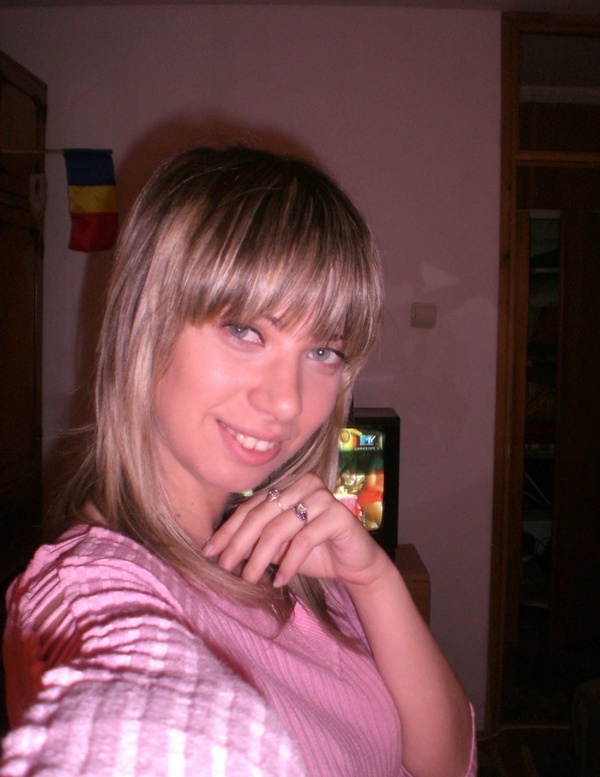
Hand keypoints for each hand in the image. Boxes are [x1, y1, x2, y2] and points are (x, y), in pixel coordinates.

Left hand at [202, 473, 388, 588]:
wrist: (355, 563)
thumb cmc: (314, 552)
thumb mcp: (279, 545)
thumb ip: (255, 539)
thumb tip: (217, 549)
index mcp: (288, 485)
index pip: (251, 507)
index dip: (228, 530)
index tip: (210, 552)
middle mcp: (304, 484)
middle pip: (261, 515)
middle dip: (239, 544)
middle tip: (225, 568)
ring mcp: (322, 497)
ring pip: (278, 529)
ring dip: (259, 558)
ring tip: (249, 579)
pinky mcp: (337, 515)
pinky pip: (303, 540)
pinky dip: (288, 563)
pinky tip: (279, 581)